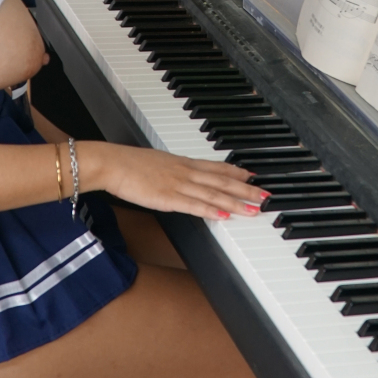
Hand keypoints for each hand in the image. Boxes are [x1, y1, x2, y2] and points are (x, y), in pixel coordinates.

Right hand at [82, 142, 267, 220]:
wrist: (112, 163)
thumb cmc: (129, 164)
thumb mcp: (157, 163)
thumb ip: (172, 170)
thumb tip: (181, 175)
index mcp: (182, 162)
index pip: (216, 167)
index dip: (237, 172)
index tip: (253, 176)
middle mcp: (185, 172)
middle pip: (222, 181)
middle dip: (246, 190)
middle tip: (266, 196)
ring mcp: (178, 184)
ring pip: (213, 193)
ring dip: (236, 202)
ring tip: (255, 208)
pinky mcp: (167, 198)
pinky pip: (193, 205)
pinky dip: (211, 210)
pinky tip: (224, 215)